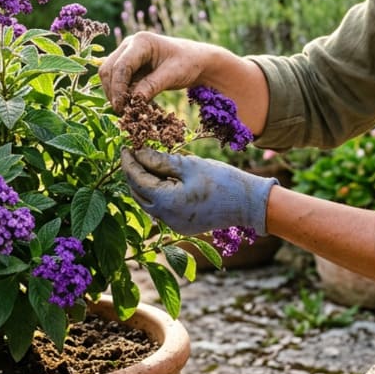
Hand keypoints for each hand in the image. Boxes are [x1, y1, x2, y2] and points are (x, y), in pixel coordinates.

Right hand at [99, 32, 211, 110]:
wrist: (196, 61)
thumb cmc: (188, 63)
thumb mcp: (173, 75)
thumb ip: (152, 86)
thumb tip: (133, 101)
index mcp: (141, 42)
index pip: (121, 66)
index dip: (118, 88)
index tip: (121, 107)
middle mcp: (129, 45)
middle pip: (109, 69)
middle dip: (113, 92)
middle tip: (121, 113)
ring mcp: (127, 54)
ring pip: (109, 76)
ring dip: (115, 94)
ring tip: (126, 112)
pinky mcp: (129, 66)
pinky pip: (118, 81)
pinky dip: (121, 94)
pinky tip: (130, 106)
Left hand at [121, 148, 276, 235]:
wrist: (248, 203)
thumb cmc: (221, 180)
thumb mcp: (189, 165)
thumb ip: (160, 161)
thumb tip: (138, 153)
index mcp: (166, 202)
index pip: (137, 180)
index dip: (129, 162)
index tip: (126, 147)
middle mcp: (166, 218)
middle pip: (138, 193)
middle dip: (133, 173)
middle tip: (133, 153)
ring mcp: (174, 225)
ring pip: (148, 202)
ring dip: (145, 184)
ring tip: (147, 163)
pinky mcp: (182, 226)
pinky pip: (162, 209)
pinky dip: (158, 193)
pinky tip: (163, 179)